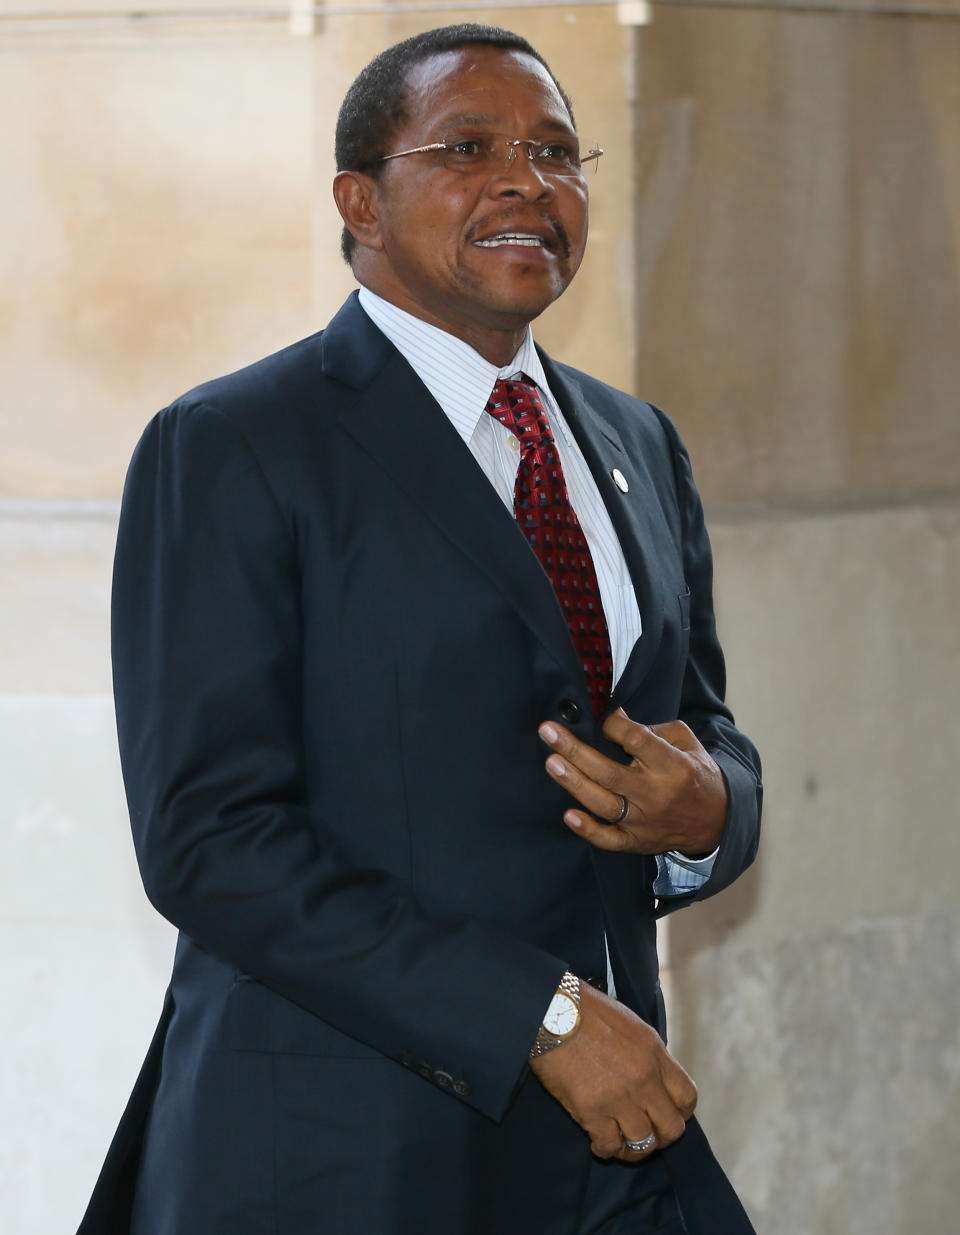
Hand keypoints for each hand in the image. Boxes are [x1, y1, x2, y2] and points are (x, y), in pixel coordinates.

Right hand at [529, 981, 695, 1159]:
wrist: (552, 1011)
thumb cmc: (587, 1011)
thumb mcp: (632, 1024)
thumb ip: (648, 1055)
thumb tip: (654, 1078)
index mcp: (655, 1054)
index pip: (687, 1097)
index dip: (681, 1112)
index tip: (669, 1115)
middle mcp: (643, 1079)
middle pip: (672, 1128)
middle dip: (663, 1137)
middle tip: (648, 1134)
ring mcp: (619, 1097)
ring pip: (644, 1143)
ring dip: (635, 1148)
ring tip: (622, 1143)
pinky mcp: (591, 1111)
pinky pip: (609, 1145)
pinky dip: (606, 1150)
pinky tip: (599, 1143)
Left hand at [538, 709, 726, 856]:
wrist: (717, 821)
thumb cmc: (694, 772)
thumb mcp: (684, 742)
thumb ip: (649, 729)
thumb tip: (614, 715)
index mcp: (672, 765)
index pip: (636, 741)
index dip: (615, 726)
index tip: (604, 720)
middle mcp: (656, 793)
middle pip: (609, 772)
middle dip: (575, 750)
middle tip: (548, 731)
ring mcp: (645, 821)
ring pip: (604, 804)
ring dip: (574, 783)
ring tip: (552, 763)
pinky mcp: (637, 842)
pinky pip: (609, 840)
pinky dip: (588, 830)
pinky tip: (569, 815)